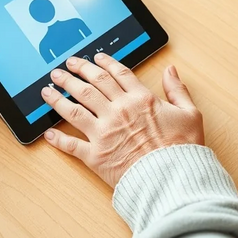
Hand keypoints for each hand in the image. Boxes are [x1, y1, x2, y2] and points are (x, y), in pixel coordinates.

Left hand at [41, 54, 203, 187]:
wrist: (172, 180)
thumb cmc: (183, 150)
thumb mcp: (190, 114)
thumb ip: (178, 90)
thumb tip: (171, 71)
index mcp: (140, 100)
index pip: (117, 74)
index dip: (104, 63)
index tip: (94, 57)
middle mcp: (118, 111)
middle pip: (91, 85)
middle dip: (75, 73)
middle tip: (64, 66)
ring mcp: (103, 133)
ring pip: (74, 108)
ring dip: (58, 97)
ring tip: (47, 88)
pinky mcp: (95, 156)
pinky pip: (71, 144)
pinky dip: (57, 139)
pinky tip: (47, 133)